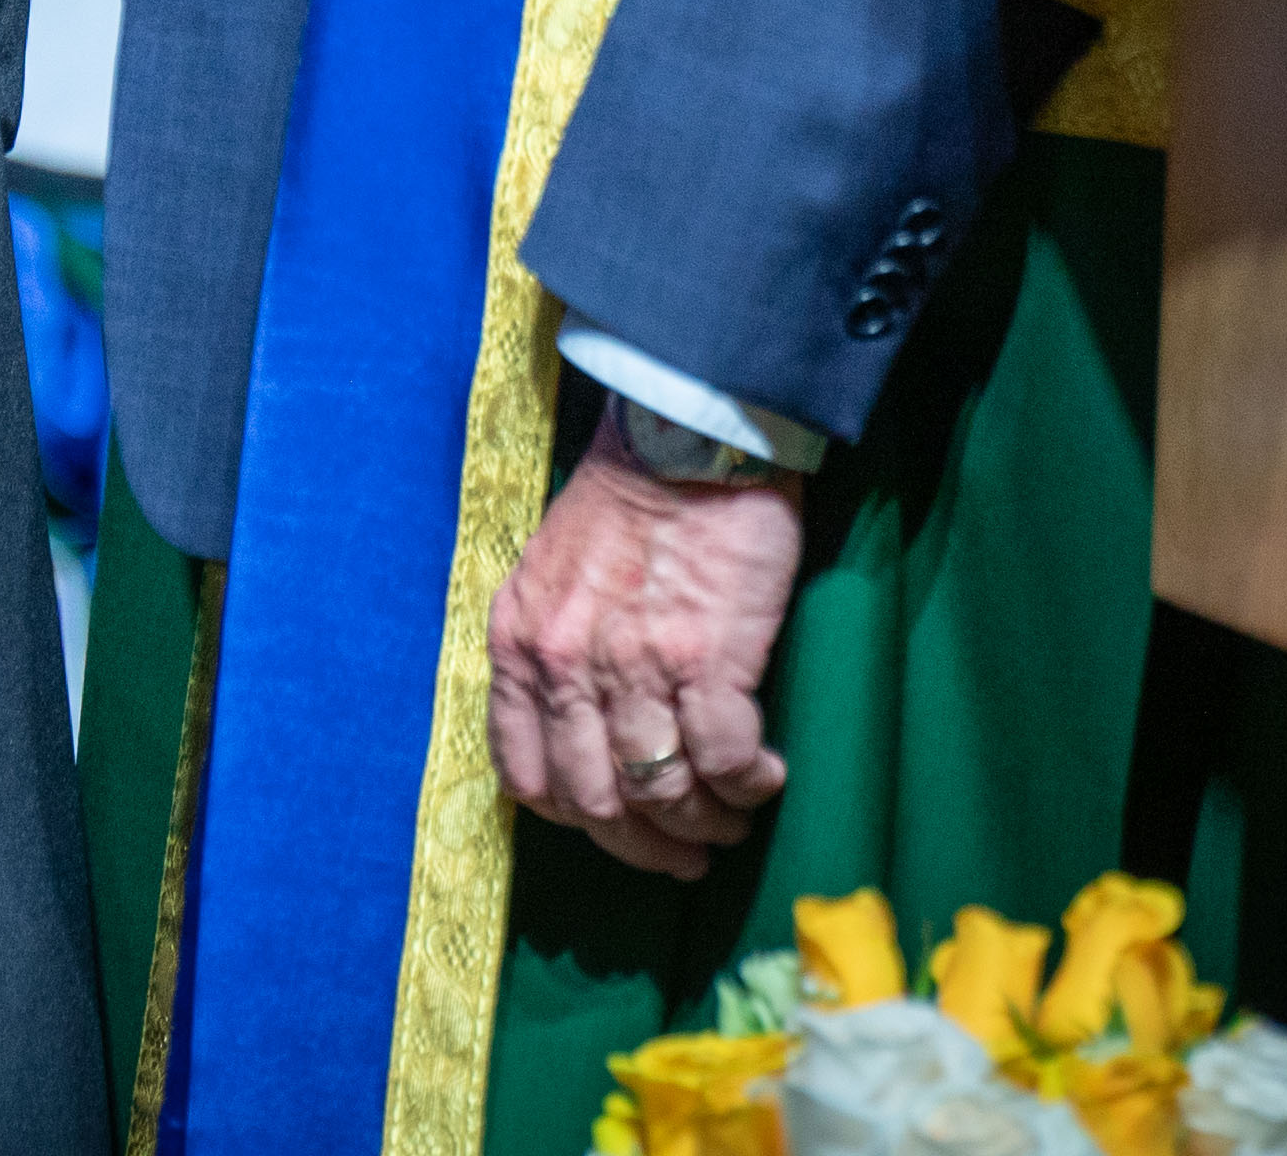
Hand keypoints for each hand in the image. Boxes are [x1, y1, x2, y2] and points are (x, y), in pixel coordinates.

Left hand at [483, 440, 801, 876]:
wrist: (689, 433)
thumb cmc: (631, 497)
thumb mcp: (553, 574)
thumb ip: (555, 650)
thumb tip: (582, 731)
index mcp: (520, 643)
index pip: (528, 776)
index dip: (577, 819)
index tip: (619, 827)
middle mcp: (565, 663)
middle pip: (596, 803)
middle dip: (646, 846)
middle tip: (688, 852)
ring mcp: (633, 664)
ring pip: (661, 792)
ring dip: (705, 822)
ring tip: (734, 815)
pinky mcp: (706, 658)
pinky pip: (724, 759)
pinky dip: (748, 784)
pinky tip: (767, 775)